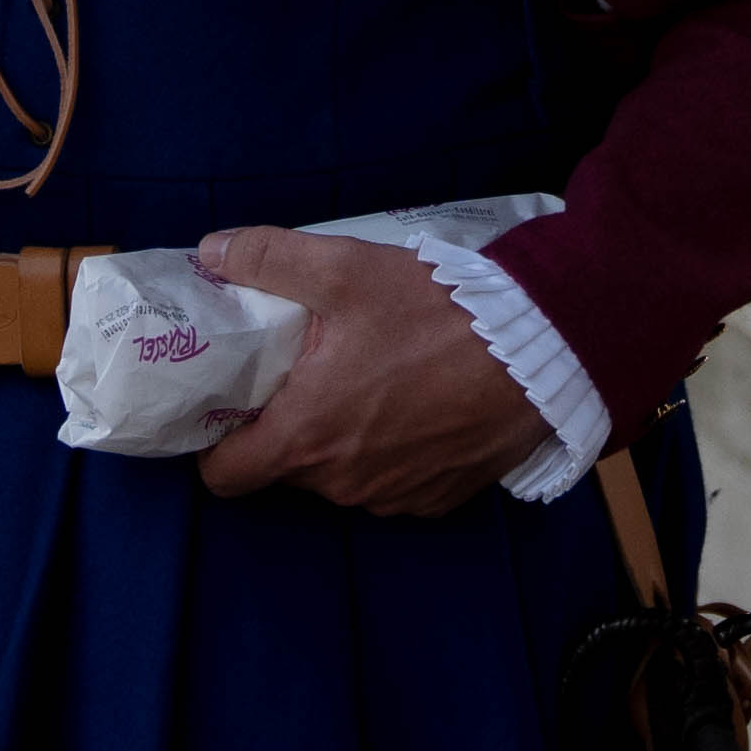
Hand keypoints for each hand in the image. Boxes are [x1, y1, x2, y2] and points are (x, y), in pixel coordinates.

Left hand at [189, 228, 552, 513]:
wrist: (539, 350)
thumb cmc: (436, 314)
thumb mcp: (346, 270)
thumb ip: (269, 259)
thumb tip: (211, 251)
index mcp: (306, 436)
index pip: (224, 475)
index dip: (218, 442)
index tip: (237, 404)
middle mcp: (342, 483)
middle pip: (285, 468)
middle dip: (289, 426)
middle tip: (312, 372)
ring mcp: (392, 496)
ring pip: (340, 476)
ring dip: (343, 441)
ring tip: (373, 382)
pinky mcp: (437, 499)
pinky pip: (391, 484)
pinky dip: (392, 454)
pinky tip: (418, 408)